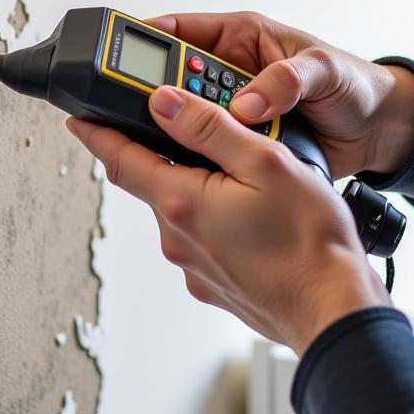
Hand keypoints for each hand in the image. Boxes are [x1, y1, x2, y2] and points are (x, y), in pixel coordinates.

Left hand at [65, 85, 389, 353]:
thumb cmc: (311, 241)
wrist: (335, 310)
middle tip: (196, 132)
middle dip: (167, 155)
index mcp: (181, 201)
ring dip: (197, 187)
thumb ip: (208, 128)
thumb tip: (163, 103)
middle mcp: (177, 238)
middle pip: (154, 182)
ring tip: (243, 176)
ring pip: (182, 210)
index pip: (120, 160)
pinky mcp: (212, 284)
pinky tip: (253, 216)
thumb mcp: (264, 162)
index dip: (96, 134)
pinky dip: (215, 219)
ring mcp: (193, 266)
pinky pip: (202, 239)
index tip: (77, 120)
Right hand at [145, 11, 413, 178]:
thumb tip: (248, 102)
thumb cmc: (356, 85)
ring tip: (167, 140)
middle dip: (159, 93)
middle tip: (141, 108)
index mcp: (243, 38)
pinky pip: (210, 147)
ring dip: (181, 128)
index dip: (149, 37)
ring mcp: (234, 109)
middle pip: (176, 79)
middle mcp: (232, 71)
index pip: (182, 31)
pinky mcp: (242, 142)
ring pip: (190, 116)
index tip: (122, 52)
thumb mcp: (324, 71)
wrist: (381, 132)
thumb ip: (286, 80)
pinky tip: (191, 164)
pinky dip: (201, 156)